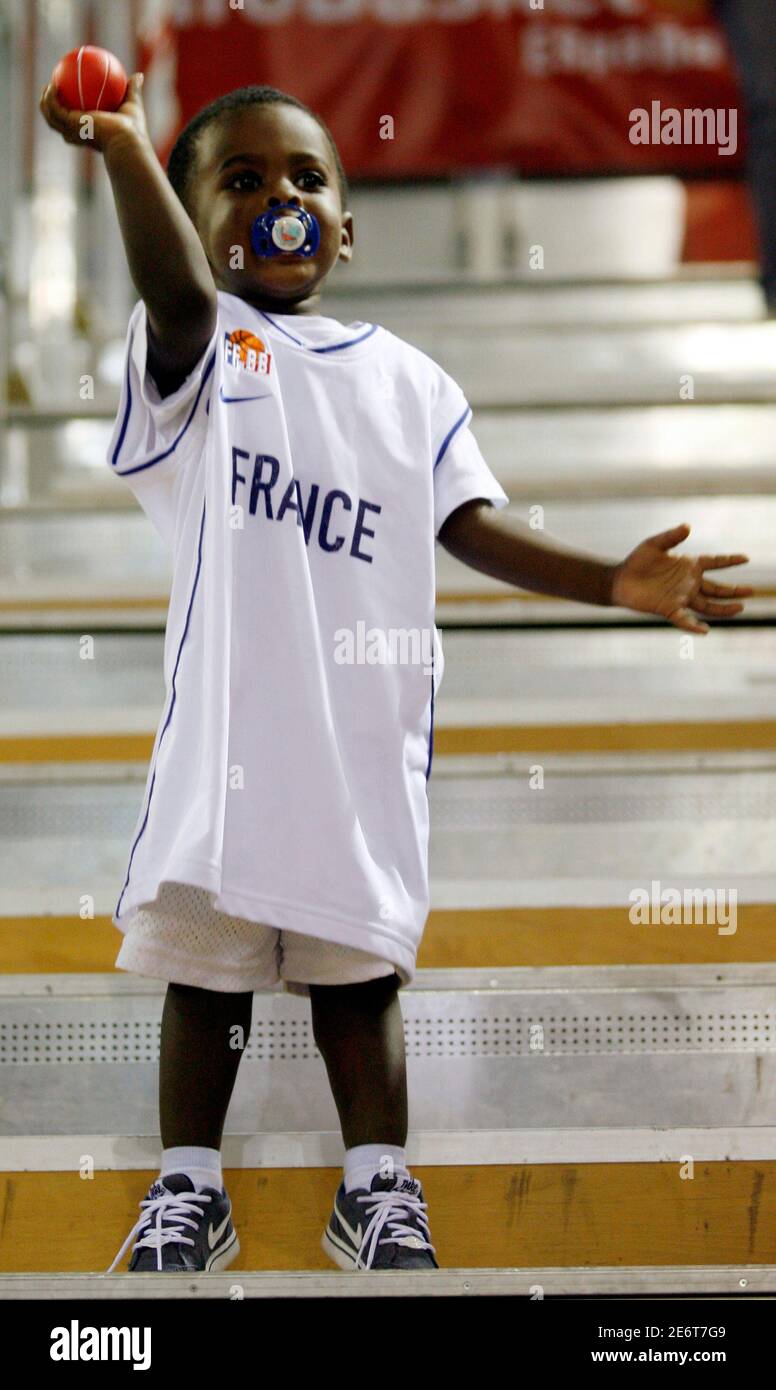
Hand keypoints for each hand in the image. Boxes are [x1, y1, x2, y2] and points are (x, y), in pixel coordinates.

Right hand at [39, 71, 149, 154]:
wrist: (126, 139)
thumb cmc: (132, 129)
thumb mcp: (132, 105)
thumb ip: (132, 90)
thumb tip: (138, 75)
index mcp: (90, 132)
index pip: (77, 122)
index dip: (71, 110)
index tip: (70, 94)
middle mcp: (79, 134)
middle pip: (58, 123)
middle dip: (51, 108)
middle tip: (53, 90)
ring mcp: (72, 131)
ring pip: (50, 117)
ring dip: (45, 102)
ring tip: (47, 86)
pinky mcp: (69, 124)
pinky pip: (53, 108)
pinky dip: (50, 97)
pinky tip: (52, 84)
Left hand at [609, 522, 753, 634]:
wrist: (619, 580)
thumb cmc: (637, 561)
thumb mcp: (654, 544)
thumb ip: (671, 537)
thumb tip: (688, 527)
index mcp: (689, 565)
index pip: (715, 562)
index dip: (729, 561)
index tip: (746, 558)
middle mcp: (689, 583)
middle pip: (717, 589)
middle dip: (734, 590)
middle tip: (752, 592)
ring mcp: (681, 597)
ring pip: (707, 605)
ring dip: (723, 608)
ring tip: (740, 608)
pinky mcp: (669, 609)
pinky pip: (684, 620)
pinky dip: (694, 626)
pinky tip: (706, 631)